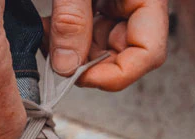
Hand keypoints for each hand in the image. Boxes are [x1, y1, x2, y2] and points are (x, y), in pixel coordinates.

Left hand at [46, 0, 167, 91]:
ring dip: (70, 52)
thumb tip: (66, 66)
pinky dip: (65, 37)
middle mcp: (138, 7)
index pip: (148, 54)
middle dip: (84, 64)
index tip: (78, 76)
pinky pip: (88, 32)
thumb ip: (72, 19)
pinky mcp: (101, 4)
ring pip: (99, 48)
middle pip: (121, 56)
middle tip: (53, 58)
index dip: (114, 74)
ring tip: (46, 36)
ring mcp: (119, 7)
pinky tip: (48, 29)